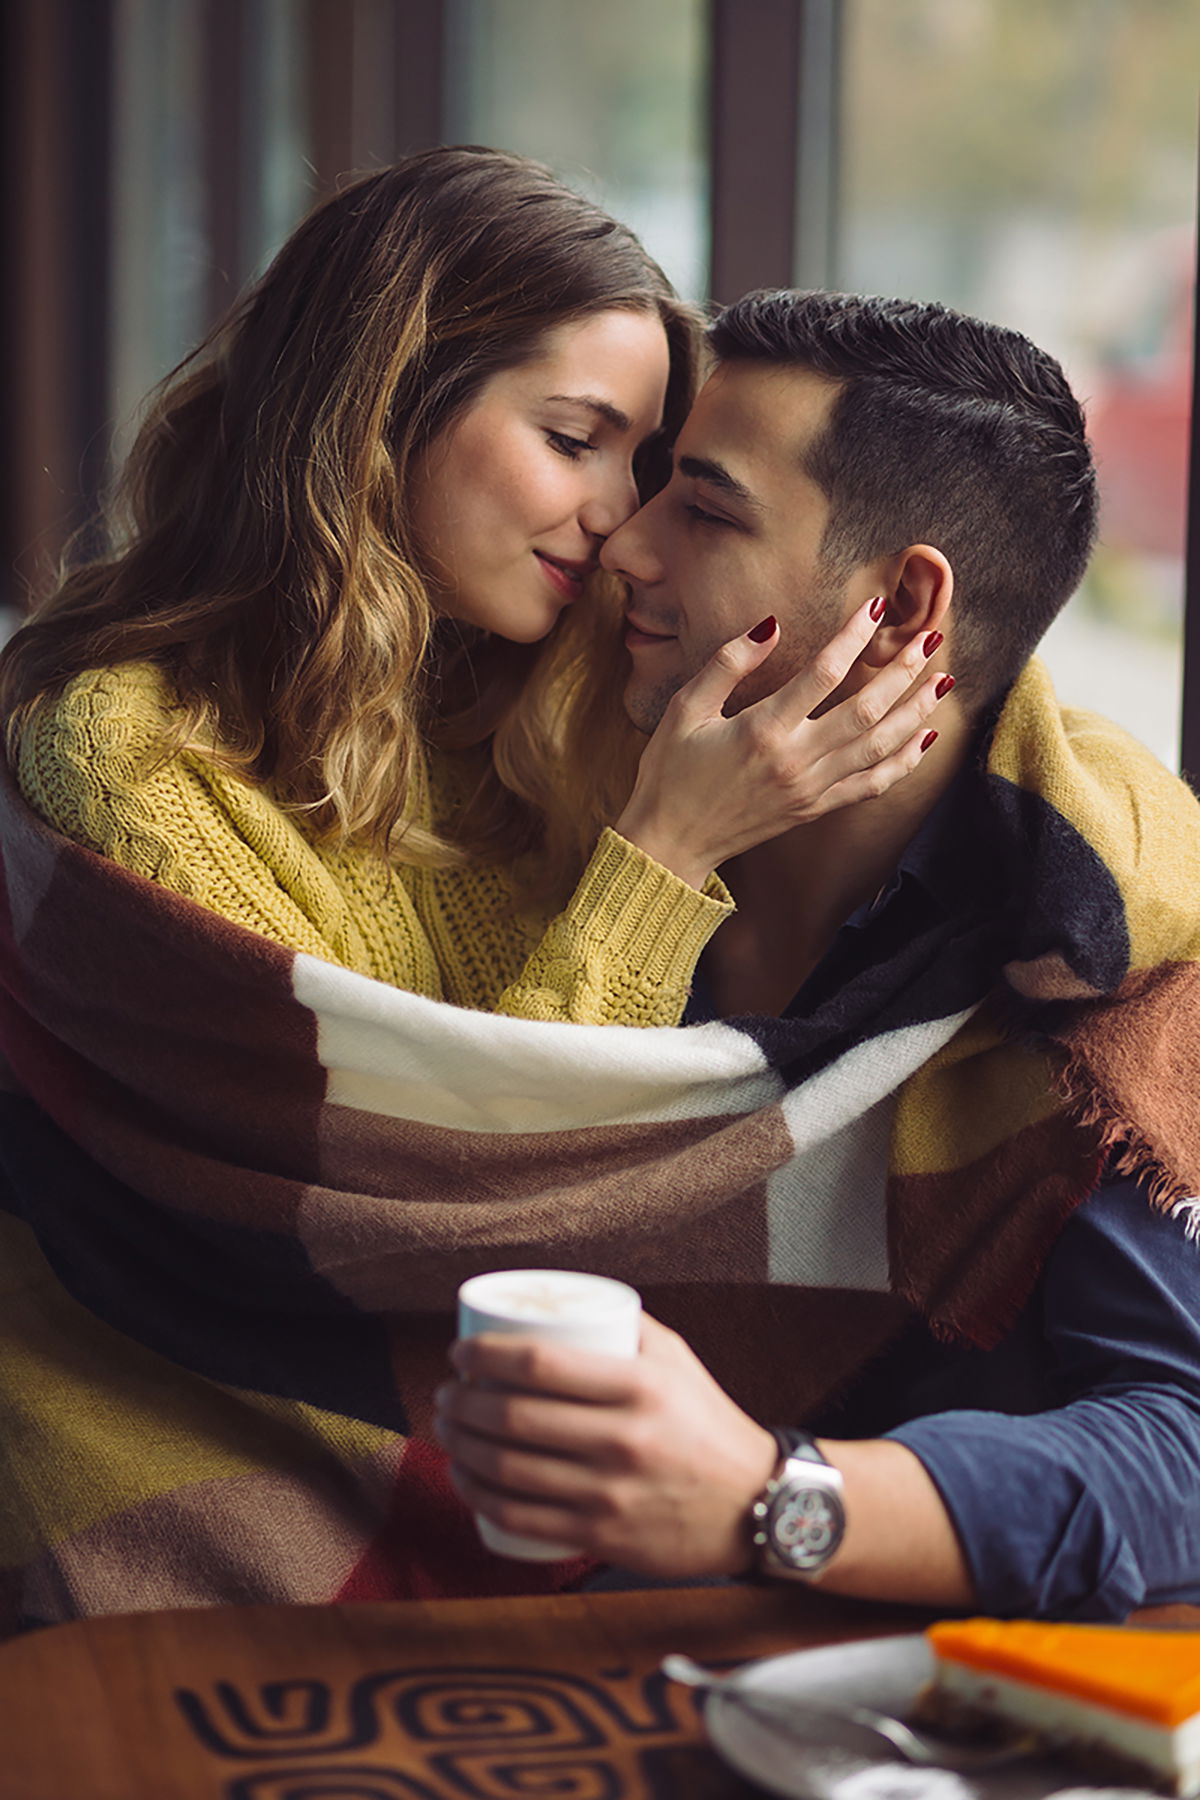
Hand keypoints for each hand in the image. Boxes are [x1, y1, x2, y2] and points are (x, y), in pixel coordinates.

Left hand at [434, 1313, 777, 1576]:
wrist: (755, 1505)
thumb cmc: (706, 1423)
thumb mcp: (676, 1359)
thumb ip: (623, 1326)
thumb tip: (559, 1303)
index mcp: (639, 1386)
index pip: (539, 1365)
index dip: (484, 1356)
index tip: (461, 1352)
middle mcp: (623, 1439)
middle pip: (512, 1417)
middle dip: (461, 1402)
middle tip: (447, 1392)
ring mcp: (609, 1492)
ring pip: (506, 1470)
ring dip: (458, 1446)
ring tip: (446, 1428)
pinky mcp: (602, 1536)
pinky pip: (519, 1518)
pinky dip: (477, 1497)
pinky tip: (462, 1478)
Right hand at [615, 598, 949, 887]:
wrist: (669, 844)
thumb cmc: (670, 773)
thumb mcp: (685, 709)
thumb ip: (728, 664)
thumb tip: (770, 627)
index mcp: (763, 730)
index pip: (822, 674)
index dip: (853, 637)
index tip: (874, 608)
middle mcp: (795, 761)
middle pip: (867, 709)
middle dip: (904, 671)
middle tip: (930, 638)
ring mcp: (810, 789)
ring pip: (879, 747)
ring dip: (915, 711)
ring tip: (941, 680)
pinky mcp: (815, 809)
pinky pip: (871, 786)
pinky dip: (903, 763)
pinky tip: (923, 739)